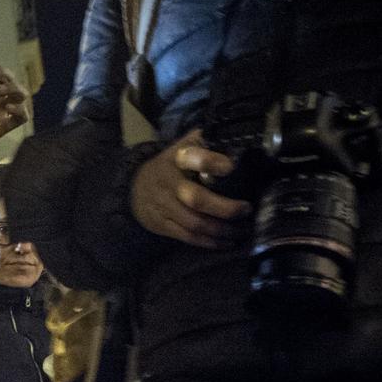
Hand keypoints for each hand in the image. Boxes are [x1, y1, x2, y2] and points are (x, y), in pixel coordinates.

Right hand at [129, 128, 251, 247]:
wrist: (134, 187)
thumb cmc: (171, 165)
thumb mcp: (184, 146)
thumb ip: (207, 142)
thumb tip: (241, 139)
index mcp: (177, 160)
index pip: (191, 158)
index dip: (209, 163)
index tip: (231, 167)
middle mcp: (169, 183)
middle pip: (197, 199)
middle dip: (225, 208)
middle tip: (246, 210)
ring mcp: (164, 206)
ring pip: (195, 222)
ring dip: (221, 229)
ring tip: (242, 231)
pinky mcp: (161, 224)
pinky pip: (187, 237)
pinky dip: (208, 242)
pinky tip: (226, 242)